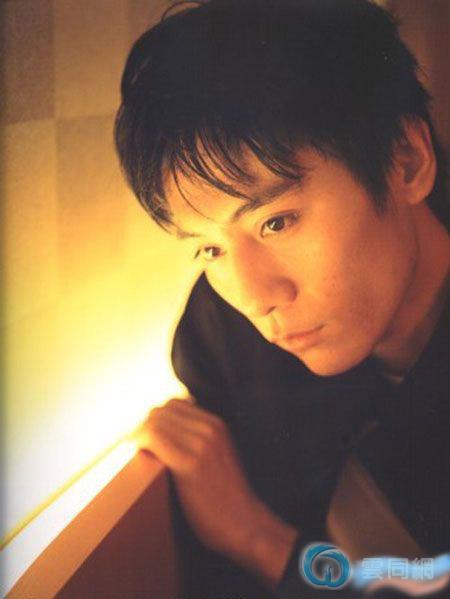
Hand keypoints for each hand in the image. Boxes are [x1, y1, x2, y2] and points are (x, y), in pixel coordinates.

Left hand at [137, 398, 297, 587]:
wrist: (246, 525)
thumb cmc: (228, 500)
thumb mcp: (220, 458)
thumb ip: (201, 443)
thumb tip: (167, 438)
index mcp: (217, 425)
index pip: (174, 404)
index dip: (156, 420)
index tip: (148, 439)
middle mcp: (210, 428)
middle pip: (161, 411)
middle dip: (146, 427)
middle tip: (138, 449)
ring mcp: (202, 443)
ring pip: (154, 421)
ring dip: (140, 435)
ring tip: (136, 454)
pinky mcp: (190, 463)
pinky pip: (153, 436)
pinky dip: (139, 441)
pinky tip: (136, 455)